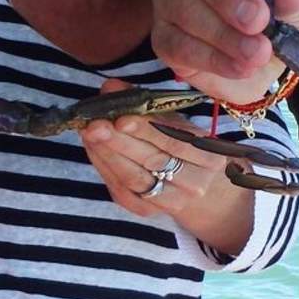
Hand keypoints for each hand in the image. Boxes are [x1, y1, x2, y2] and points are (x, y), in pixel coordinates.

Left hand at [79, 80, 232, 217]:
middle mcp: (195, 183)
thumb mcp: (175, 121)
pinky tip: (93, 149)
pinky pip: (122, 191)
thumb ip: (145, 103)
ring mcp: (172, 200)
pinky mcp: (148, 211)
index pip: (174, 141)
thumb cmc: (184, 146)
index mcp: (209, 156)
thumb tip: (112, 86)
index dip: (146, 130)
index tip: (121, 118)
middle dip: (119, 142)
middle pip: (152, 161)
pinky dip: (104, 168)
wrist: (196, 187)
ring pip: (134, 178)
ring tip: (89, 134)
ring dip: (108, 154)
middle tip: (94, 125)